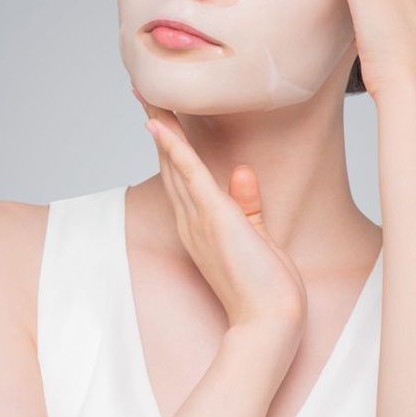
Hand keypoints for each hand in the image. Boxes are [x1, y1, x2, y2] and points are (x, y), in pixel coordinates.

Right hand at [134, 90, 307, 333]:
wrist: (269, 322)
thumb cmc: (266, 289)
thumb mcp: (257, 238)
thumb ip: (247, 205)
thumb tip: (240, 171)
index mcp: (200, 228)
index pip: (182, 180)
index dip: (170, 147)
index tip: (162, 120)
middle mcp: (191, 222)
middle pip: (170, 166)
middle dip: (159, 129)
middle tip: (146, 94)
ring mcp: (198, 219)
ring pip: (173, 164)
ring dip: (161, 127)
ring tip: (148, 95)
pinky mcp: (212, 216)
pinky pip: (189, 173)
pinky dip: (174, 147)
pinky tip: (160, 123)